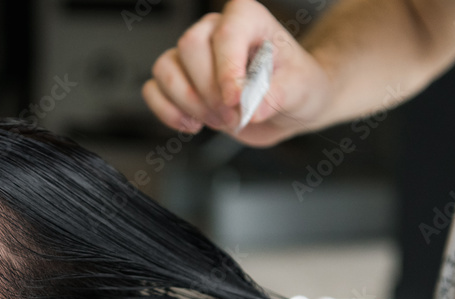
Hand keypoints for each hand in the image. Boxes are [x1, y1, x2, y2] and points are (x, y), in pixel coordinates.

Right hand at [142, 0, 332, 146]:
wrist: (287, 107)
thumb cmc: (296, 87)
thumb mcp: (302, 90)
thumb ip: (280, 94)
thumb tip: (254, 108)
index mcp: (247, 18)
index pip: (225, 33)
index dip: (226, 68)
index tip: (236, 99)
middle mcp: (214, 30)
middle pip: (189, 47)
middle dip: (209, 91)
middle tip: (235, 115)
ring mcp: (192, 56)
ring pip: (166, 69)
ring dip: (189, 104)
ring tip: (219, 121)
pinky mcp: (179, 81)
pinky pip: (153, 90)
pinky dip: (167, 112)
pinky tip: (192, 124)